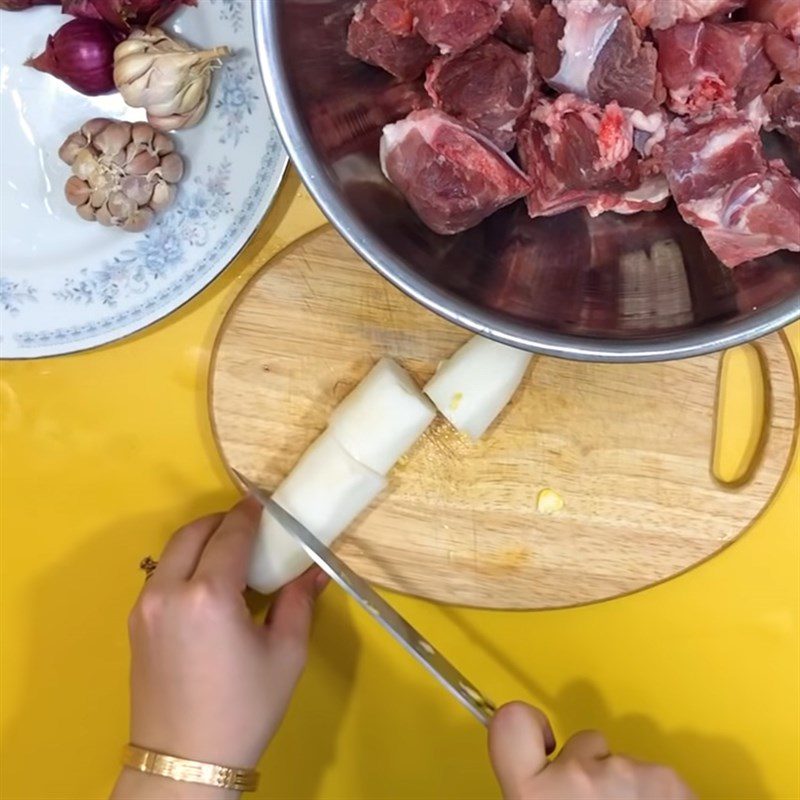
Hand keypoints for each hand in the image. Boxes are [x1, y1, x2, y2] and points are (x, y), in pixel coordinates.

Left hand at [112, 498, 326, 798]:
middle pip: (193, 532)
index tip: (266, 504)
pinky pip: (160, 574)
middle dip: (222, 520)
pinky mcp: (135, 623)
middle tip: (250, 524)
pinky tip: (206, 582)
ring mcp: (145, 607)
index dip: (250, 514)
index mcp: (209, 595)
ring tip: (229, 550)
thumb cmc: (244, 710)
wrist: (185, 765)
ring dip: (200, 539)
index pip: (231, 534)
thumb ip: (298, 602)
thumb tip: (315, 571)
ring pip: (171, 551)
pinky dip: (183, 562)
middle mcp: (169, 591)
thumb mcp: (285, 655)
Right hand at [489, 702, 695, 799]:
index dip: (527, 723)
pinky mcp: (666, 780)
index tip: (544, 742)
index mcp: (533, 795)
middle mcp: (573, 775)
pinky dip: (658, 798)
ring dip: (629, 790)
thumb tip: (547, 785)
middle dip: (595, 772)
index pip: (511, 723)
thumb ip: (540, 799)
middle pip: (583, 745)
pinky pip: (656, 776)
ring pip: (623, 763)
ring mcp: (623, 773)